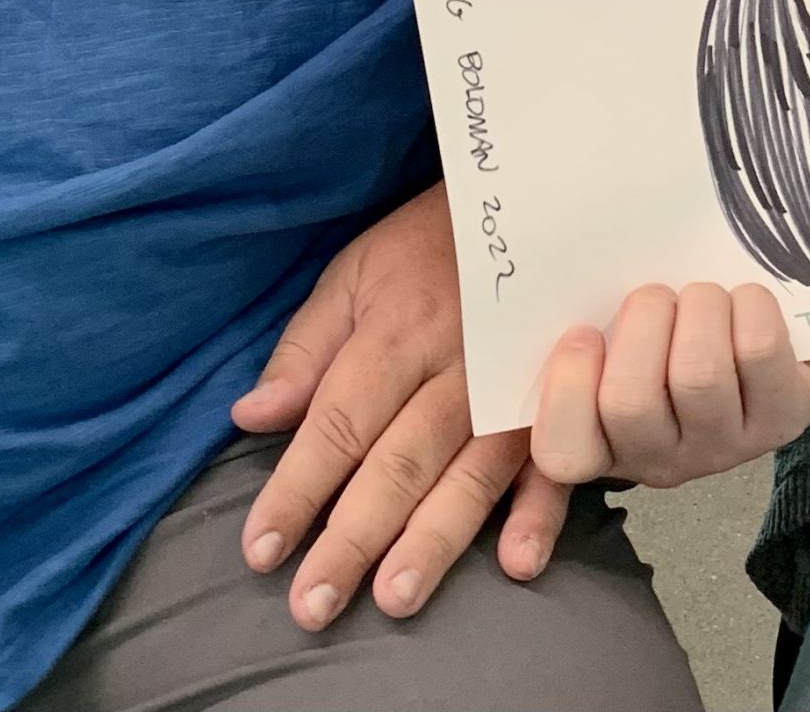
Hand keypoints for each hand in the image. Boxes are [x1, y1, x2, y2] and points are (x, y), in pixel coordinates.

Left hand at [231, 183, 568, 626]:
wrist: (528, 201)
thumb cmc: (426, 246)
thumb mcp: (354, 273)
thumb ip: (306, 349)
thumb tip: (252, 418)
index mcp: (396, 330)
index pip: (337, 422)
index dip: (297, 489)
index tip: (260, 550)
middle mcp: (455, 365)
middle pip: (398, 460)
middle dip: (353, 537)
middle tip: (312, 608)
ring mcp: (513, 388)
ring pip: (470, 473)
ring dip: (434, 539)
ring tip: (395, 599)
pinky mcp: (557, 403)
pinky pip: (556, 462)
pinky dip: (539, 513)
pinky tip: (517, 563)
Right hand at [532, 282, 809, 488]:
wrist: (768, 326)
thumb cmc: (667, 328)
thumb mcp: (602, 337)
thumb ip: (550, 335)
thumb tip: (500, 302)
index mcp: (605, 442)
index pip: (563, 453)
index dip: (567, 389)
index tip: (583, 331)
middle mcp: (664, 459)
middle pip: (630, 403)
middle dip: (640, 322)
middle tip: (655, 296)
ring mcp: (728, 444)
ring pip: (698, 375)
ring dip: (697, 308)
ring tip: (702, 295)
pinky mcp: (787, 415)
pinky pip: (758, 351)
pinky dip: (749, 305)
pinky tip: (744, 299)